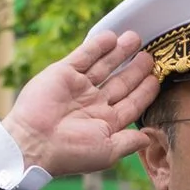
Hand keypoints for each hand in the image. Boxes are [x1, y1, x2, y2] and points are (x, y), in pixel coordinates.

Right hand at [0, 29, 160, 178]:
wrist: (33, 143)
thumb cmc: (70, 152)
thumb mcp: (107, 152)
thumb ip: (129, 142)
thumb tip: (148, 138)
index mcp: (104, 122)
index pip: (131, 103)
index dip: (145, 91)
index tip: (156, 78)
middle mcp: (92, 103)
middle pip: (120, 82)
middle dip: (135, 69)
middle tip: (149, 55)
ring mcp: (77, 87)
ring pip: (104, 65)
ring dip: (119, 52)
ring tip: (135, 38)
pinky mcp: (63, 73)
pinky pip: (83, 56)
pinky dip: (97, 46)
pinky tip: (111, 37)